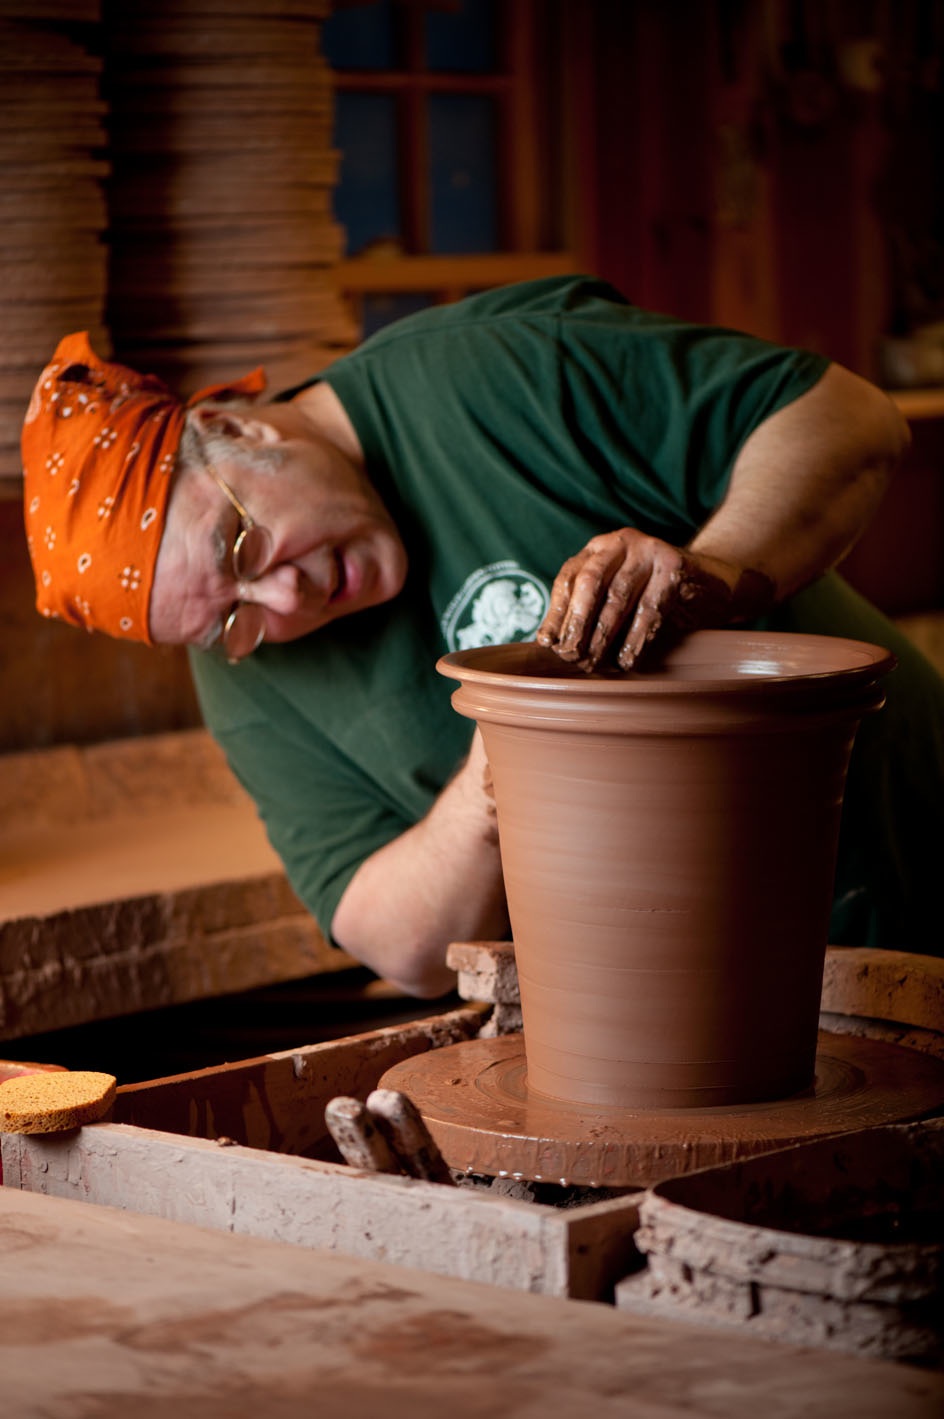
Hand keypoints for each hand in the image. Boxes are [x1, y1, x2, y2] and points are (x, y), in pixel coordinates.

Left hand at [535, 528, 772, 670]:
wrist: (714, 582)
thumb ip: (589, 611)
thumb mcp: (619, 595)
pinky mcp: (675, 565)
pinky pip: (650, 608)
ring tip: (594, 663)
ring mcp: (650, 550)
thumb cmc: (656, 596)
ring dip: (603, 635)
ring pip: (618, 596)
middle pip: (589, 582)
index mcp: (599, 548)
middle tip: (570, 655)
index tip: (547, 643)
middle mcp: (621, 542)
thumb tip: (550, 645)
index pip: (568, 577)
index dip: (556, 612)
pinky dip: (635, 639)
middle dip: (576, 622)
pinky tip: (626, 660)